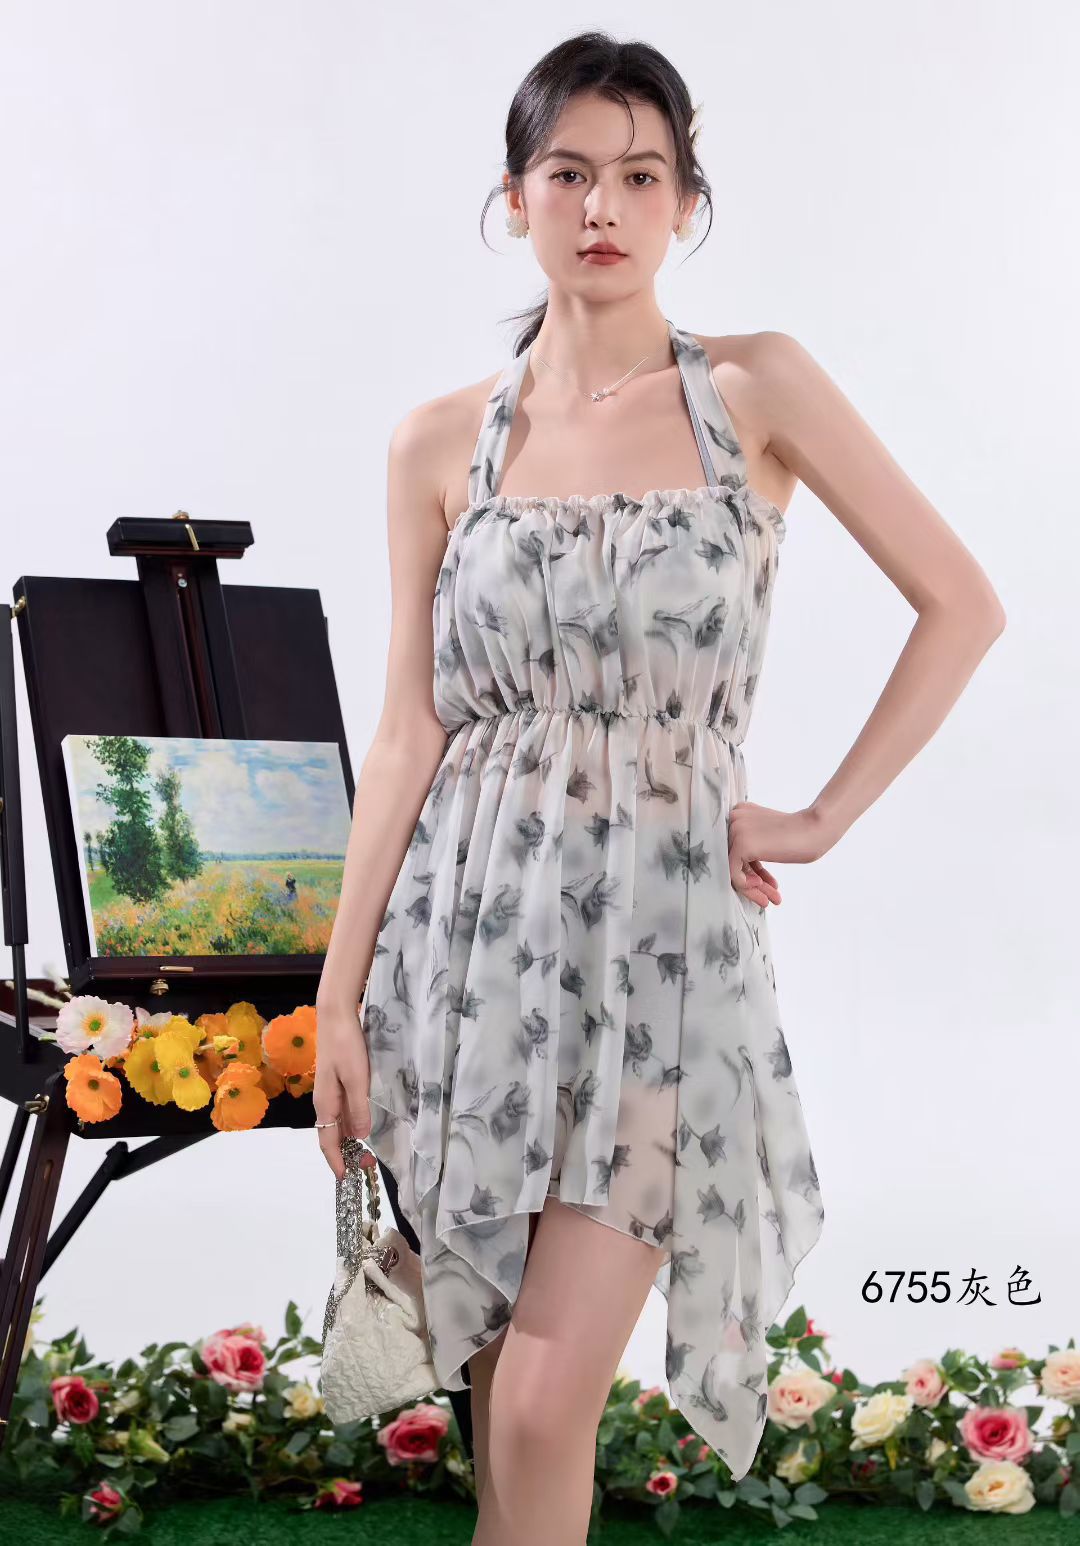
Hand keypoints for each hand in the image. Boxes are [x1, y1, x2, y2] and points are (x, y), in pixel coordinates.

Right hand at [312, 1003, 378, 1180]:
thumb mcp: (357, 1079)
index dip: (335, 1162)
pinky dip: (351, 1124)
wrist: (336, 1017)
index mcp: (325, 1104)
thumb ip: (359, 1109)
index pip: (327, 1142)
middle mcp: (324, 1102)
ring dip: (349, 1141)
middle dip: (345, 1155)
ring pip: (337, 1124)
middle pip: (332, 1135)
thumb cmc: (346, 1047)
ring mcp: (329, 1093)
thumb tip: (361, 1137)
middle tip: (366, 1165)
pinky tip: (363, 1125)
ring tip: (367, 1151)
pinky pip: (341, 1112)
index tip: (344, 1178)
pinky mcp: (336, 1082)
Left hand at [727, 802, 834, 907]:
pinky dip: (747, 886)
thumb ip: (754, 847)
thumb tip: (745, 873)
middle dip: (755, 881)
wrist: (816, 828)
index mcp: (741, 812)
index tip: (766, 883)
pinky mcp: (740, 845)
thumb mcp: (770, 837)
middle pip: (735, 859)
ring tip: (770, 900)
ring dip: (754, 888)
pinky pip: (734, 874)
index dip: (752, 869)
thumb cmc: (801, 833)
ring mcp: (736, 831)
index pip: (738, 849)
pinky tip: (763, 888)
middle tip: (770, 895)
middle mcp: (734, 818)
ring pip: (734, 869)